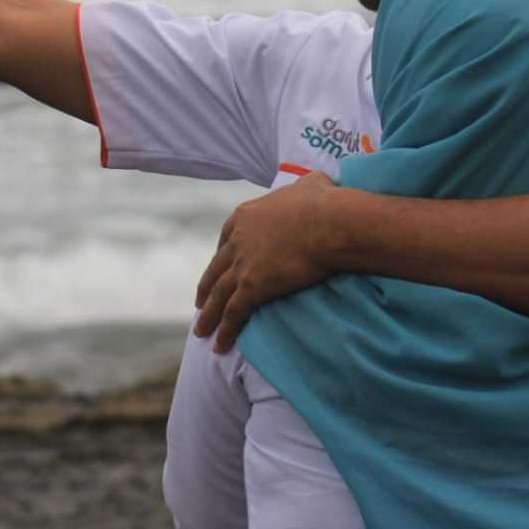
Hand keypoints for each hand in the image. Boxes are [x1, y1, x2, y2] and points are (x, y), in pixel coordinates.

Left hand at [193, 171, 338, 352]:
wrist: (328, 223)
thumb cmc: (325, 203)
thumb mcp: (310, 184)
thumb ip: (304, 186)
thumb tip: (317, 182)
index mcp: (245, 215)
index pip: (225, 239)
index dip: (221, 256)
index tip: (218, 267)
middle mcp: (237, 240)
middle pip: (216, 269)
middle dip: (207, 288)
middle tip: (201, 302)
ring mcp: (242, 264)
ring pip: (218, 295)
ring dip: (209, 316)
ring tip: (200, 331)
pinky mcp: (252, 286)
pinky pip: (233, 313)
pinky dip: (225, 331)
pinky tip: (219, 346)